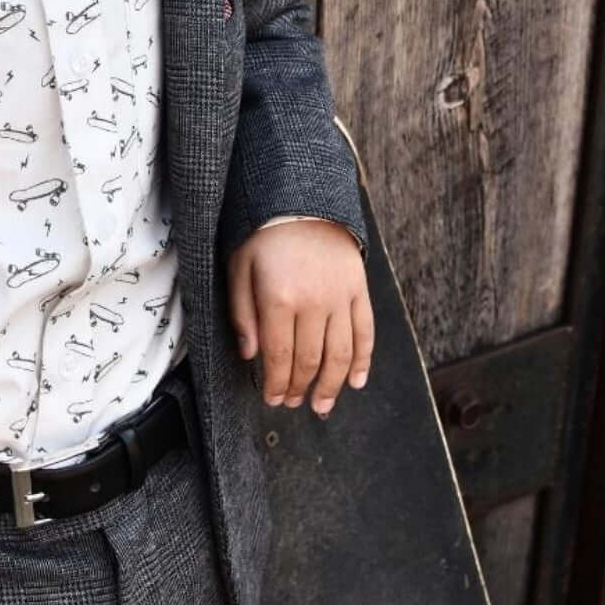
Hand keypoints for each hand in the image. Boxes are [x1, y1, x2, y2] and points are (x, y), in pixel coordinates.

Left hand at [227, 219, 372, 417]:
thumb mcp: (239, 267)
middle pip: (309, 360)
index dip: (276, 383)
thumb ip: (243, 313)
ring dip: (331, 386)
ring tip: (322, 406)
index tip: (272, 399)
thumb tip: (250, 355)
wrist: (302, 198)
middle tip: (292, 403)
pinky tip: (356, 381)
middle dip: (299, 388)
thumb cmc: (264, 234)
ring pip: (340, 354)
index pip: (279, 355)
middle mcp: (313, 301)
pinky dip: (363, 361)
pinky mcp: (359, 289)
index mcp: (279, 297)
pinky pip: (365, 332)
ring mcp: (340, 296)